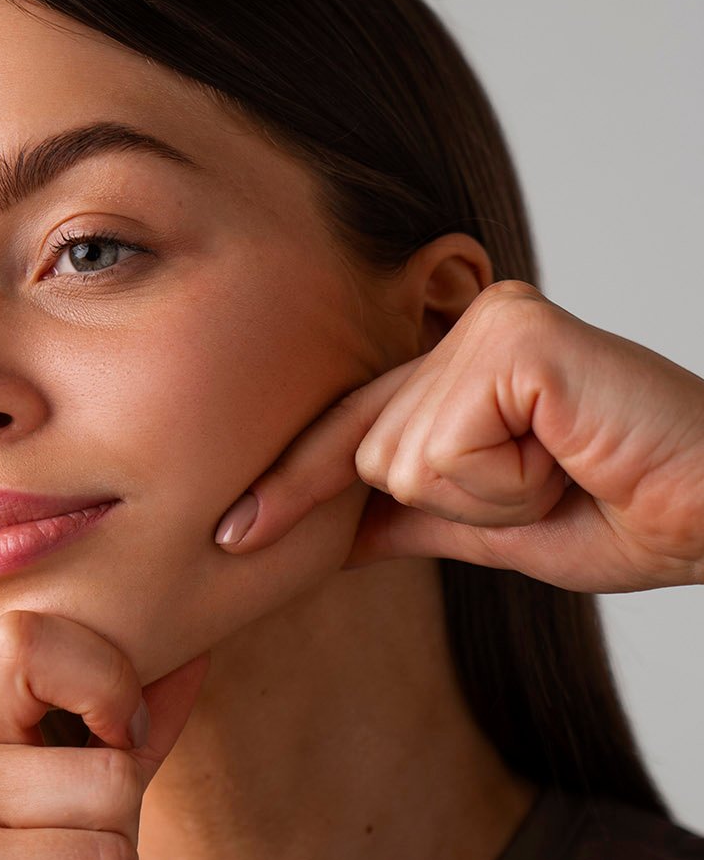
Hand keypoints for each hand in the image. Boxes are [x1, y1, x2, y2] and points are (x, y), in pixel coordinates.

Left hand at [214, 281, 703, 592]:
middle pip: (374, 453)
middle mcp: (468, 328)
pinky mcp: (515, 335)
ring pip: (404, 459)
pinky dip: (507, 482)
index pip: (354, 429)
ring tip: (567, 470)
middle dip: (462, 502)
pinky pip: (447, 449)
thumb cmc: (628, 510)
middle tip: (556, 482)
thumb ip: (417, 518)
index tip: (232, 536)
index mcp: (464, 367)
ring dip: (491, 497)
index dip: (295, 485)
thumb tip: (336, 535)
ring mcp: (488, 323)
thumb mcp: (498, 527)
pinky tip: (568, 453)